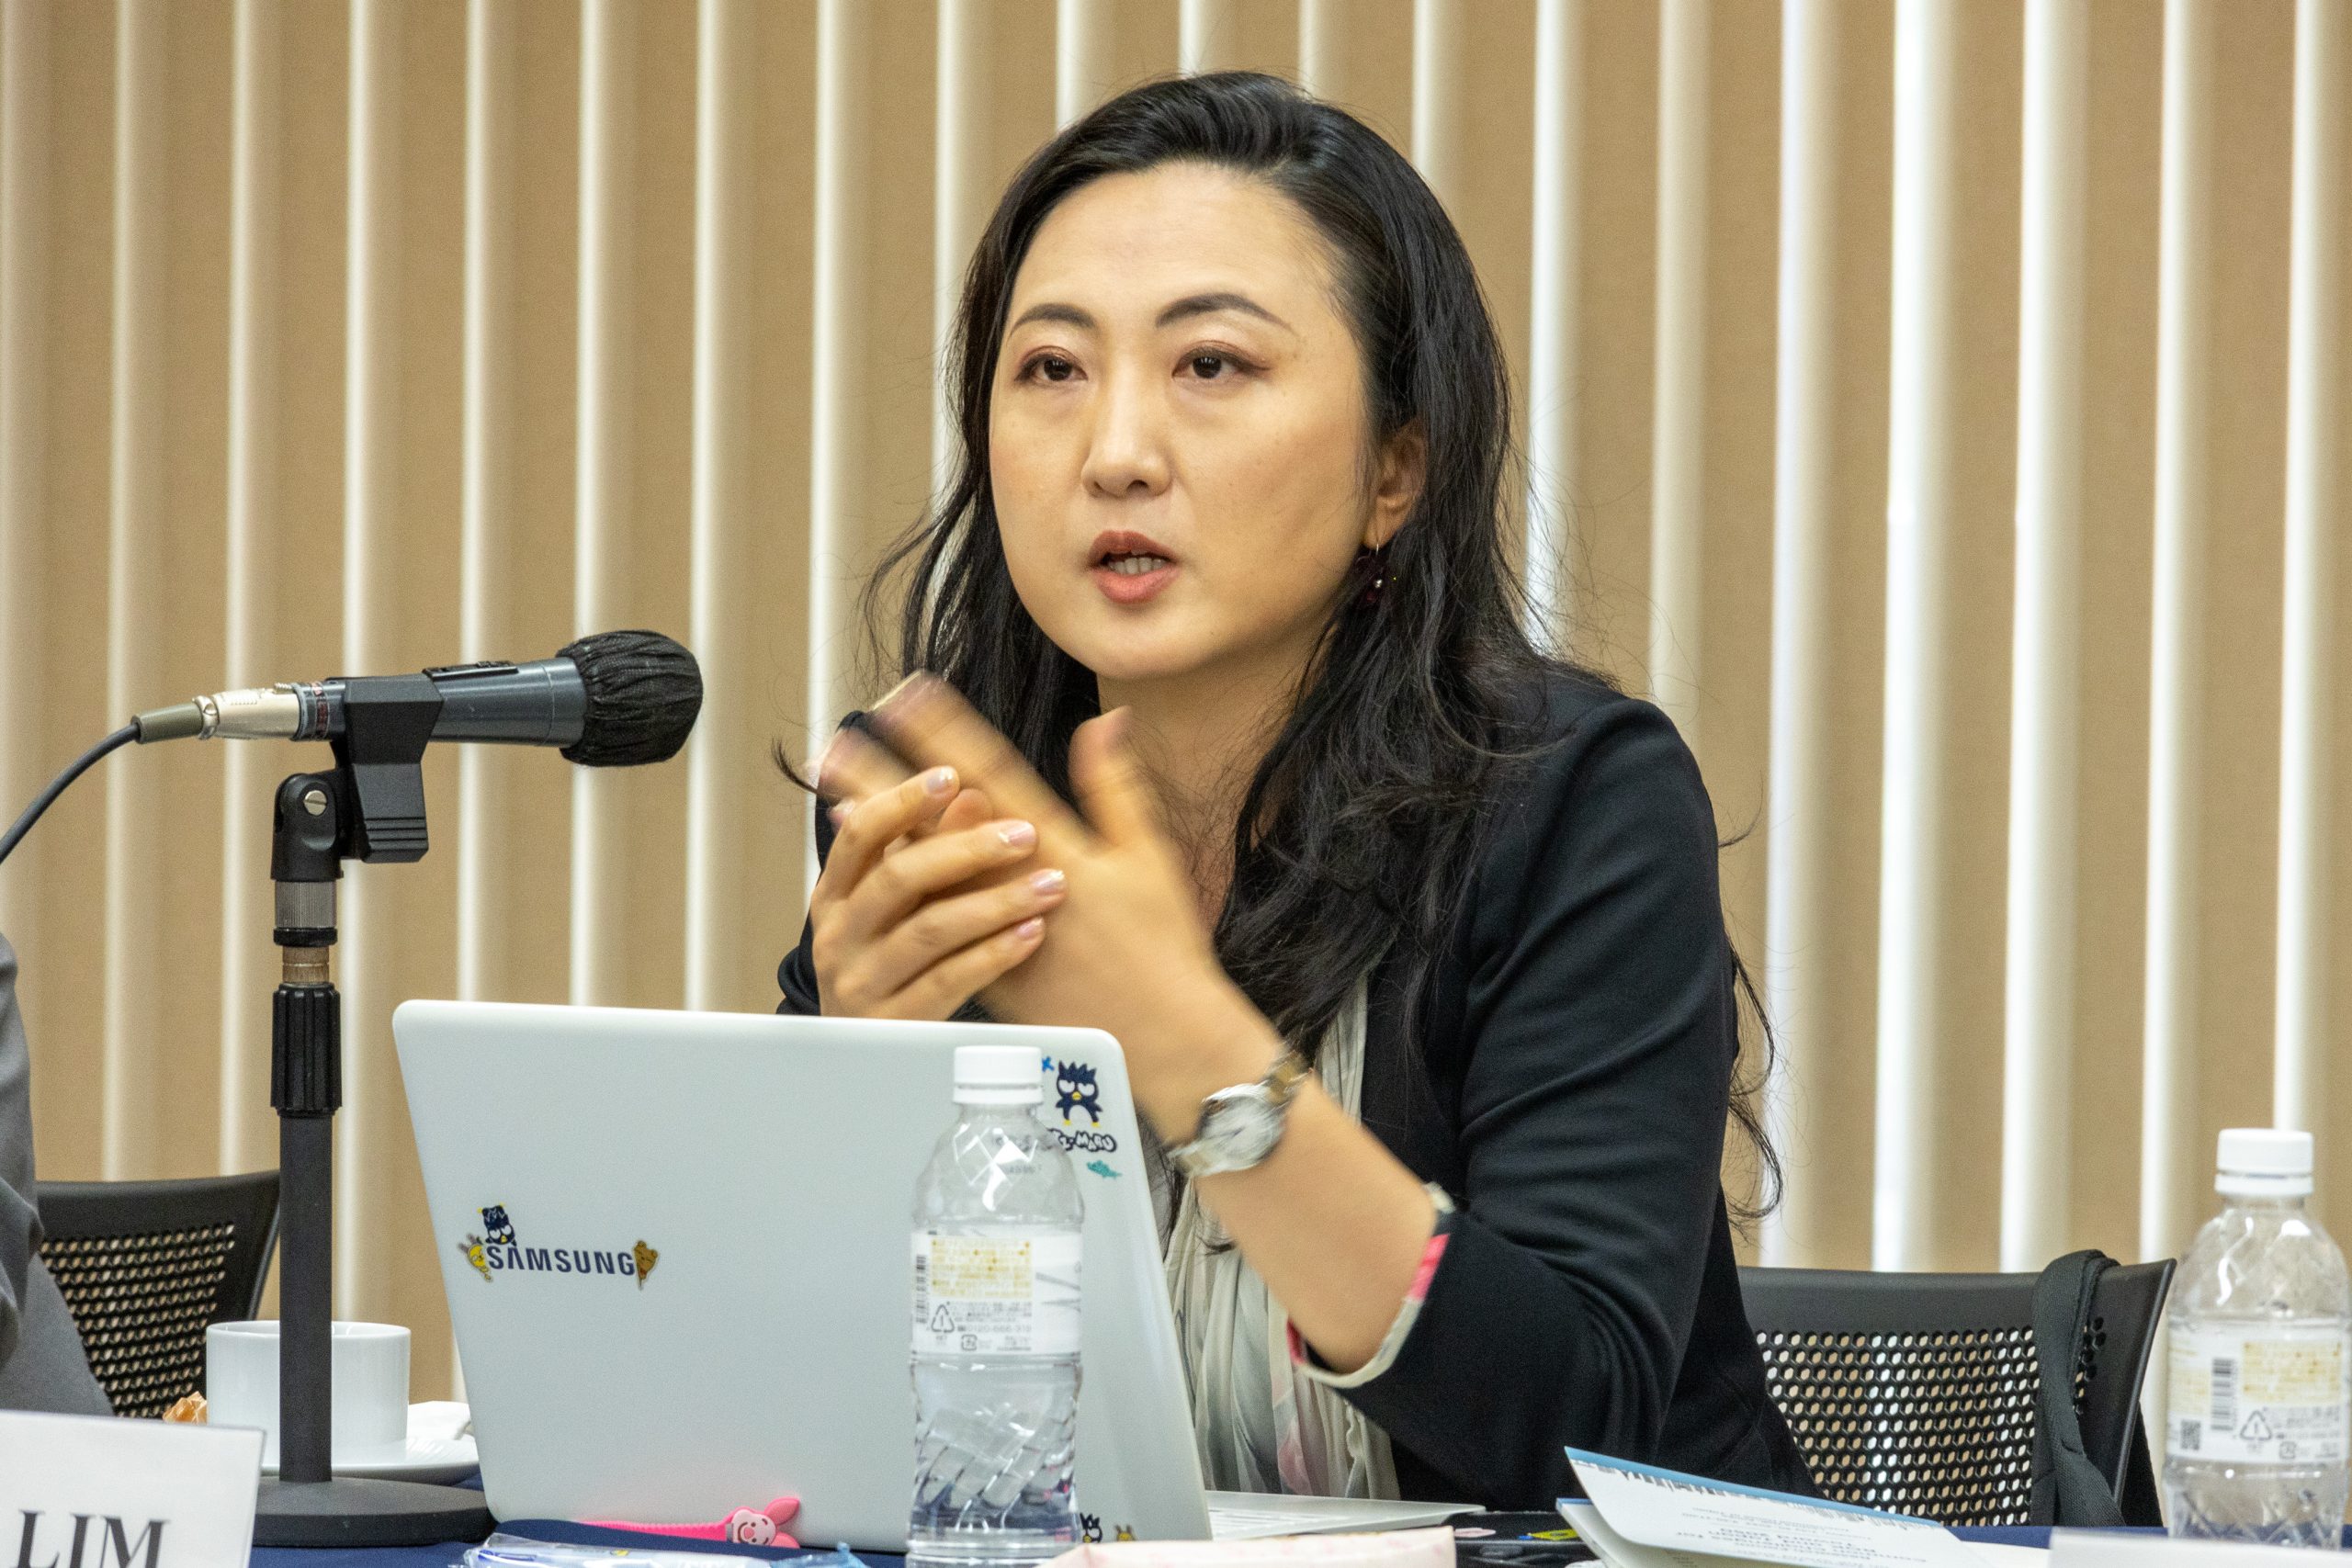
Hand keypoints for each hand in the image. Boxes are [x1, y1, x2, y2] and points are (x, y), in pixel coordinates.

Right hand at [806, 746, 1068, 1020]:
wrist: (866, 1066)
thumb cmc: (893, 970)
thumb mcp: (903, 910)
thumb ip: (932, 852)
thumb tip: (972, 793)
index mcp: (834, 897)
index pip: (859, 835)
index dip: (903, 801)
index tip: (951, 776)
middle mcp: (837, 937)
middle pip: (898, 879)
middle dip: (966, 850)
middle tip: (1025, 834)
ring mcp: (859, 983)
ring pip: (928, 930)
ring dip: (995, 902)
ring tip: (1048, 885)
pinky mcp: (892, 1026)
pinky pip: (947, 981)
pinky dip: (993, 953)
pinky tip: (1031, 934)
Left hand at [858, 675, 1285, 1139]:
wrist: (1163, 1035)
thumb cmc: (1162, 946)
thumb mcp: (1149, 854)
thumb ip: (1116, 786)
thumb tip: (1106, 721)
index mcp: (1060, 850)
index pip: (992, 776)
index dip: (947, 733)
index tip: (911, 695)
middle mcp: (1017, 885)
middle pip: (941, 822)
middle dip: (889, 778)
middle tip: (841, 742)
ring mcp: (997, 931)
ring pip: (926, 872)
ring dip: (883, 833)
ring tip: (836, 797)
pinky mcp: (988, 973)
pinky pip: (929, 927)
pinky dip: (894, 896)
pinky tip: (865, 875)